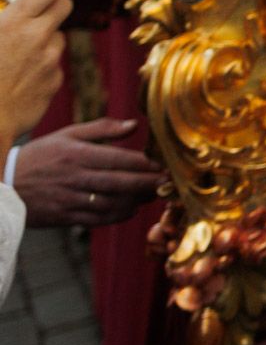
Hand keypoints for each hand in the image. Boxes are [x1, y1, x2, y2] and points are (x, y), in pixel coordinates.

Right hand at [0, 0, 106, 144]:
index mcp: (14, 22)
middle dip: (55, 3)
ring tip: (15, 54)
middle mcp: (38, 37)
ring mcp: (49, 60)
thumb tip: (11, 13)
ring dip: (44, 39)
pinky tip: (19, 77)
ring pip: (57, 37)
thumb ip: (2, 19)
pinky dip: (41, 66)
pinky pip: (53, 65)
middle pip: (64, 5)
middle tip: (40, 9)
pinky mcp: (54, 81)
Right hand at [13, 118, 162, 227]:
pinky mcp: (64, 216)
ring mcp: (69, 199)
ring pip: (112, 202)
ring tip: (154, 195)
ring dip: (137, 201)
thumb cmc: (39, 156)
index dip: (146, 163)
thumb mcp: (66, 135)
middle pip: (121, 182)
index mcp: (76, 154)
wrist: (3, 184)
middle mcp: (74, 177)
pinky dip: (119, 216)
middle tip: (169, 183)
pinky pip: (98, 219)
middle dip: (148, 183)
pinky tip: (131, 209)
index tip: (166, 164)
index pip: (120, 159)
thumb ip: (101, 129)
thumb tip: (134, 125)